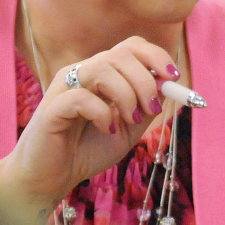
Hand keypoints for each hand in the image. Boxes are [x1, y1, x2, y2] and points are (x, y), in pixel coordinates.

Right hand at [0, 36, 181, 209]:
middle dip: (145, 80)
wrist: (54, 177)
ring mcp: (65, 87)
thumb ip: (148, 104)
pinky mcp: (51, 107)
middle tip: (151, 108)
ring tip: (130, 119)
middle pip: (121, 54)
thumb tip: (168, 83)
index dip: (156, 56)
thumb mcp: (131, 127)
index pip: (131, 47)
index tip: (173, 77)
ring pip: (102, 68)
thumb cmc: (90, 149)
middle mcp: (83, 73)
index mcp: (103, 74)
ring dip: (126, 94)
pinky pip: (81, 97)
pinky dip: (102, 112)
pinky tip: (107, 129)